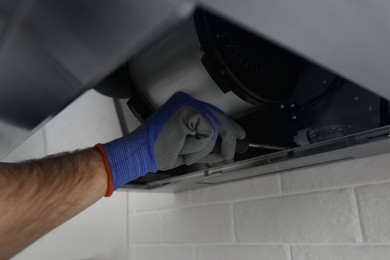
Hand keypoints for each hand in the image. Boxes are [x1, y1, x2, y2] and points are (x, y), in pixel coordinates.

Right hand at [96, 92, 245, 195]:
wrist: (141, 153)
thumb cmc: (159, 151)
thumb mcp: (190, 148)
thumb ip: (207, 145)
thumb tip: (227, 148)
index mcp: (186, 107)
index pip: (214, 114)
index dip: (228, 127)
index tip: (239, 135)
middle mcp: (187, 101)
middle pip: (220, 118)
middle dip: (229, 138)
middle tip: (231, 154)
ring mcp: (188, 104)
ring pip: (216, 128)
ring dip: (203, 148)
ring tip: (184, 150)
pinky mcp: (188, 111)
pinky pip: (208, 133)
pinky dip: (198, 146)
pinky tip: (182, 146)